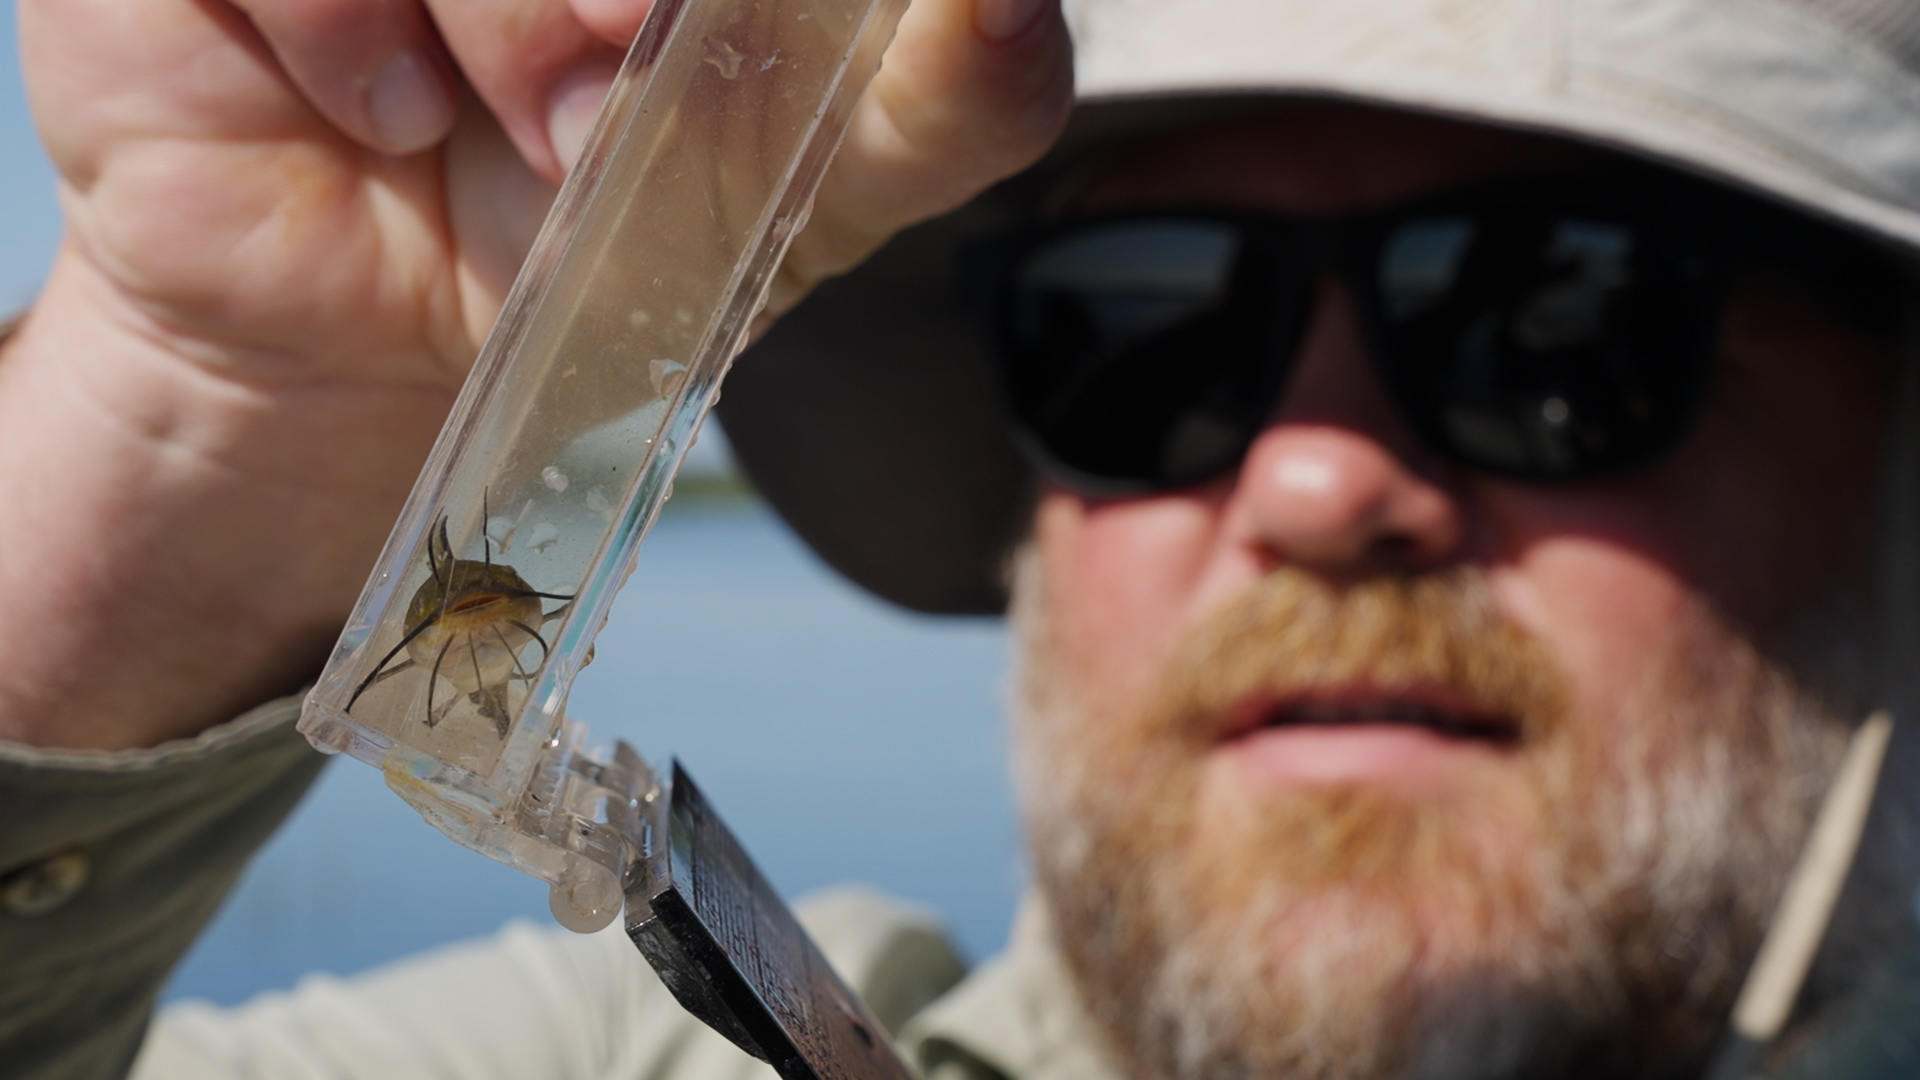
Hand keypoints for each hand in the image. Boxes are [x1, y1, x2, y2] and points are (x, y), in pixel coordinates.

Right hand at [1, 0, 1070, 748]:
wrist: (381, 364)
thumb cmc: (599, 257)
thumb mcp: (800, 198)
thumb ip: (941, 103)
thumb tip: (1012, 4)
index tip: (855, 25)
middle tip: (626, 95)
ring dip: (511, 7)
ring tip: (533, 131)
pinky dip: (337, 23)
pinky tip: (382, 115)